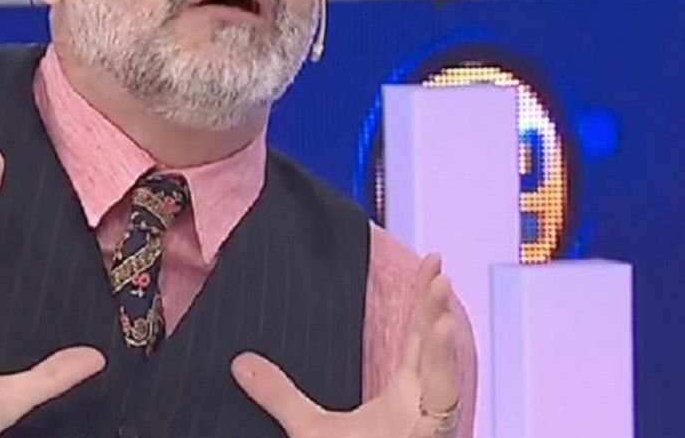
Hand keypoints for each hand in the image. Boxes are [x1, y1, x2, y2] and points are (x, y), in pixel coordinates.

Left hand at [232, 254, 460, 436]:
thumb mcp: (308, 429)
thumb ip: (278, 395)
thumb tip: (239, 363)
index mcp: (406, 396)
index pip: (420, 340)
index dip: (426, 304)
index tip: (432, 264)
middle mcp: (424, 405)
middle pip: (435, 346)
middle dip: (438, 305)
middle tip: (437, 263)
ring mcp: (431, 422)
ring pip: (444, 370)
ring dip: (443, 330)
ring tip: (440, 289)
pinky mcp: (433, 434)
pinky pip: (444, 398)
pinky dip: (445, 364)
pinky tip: (441, 333)